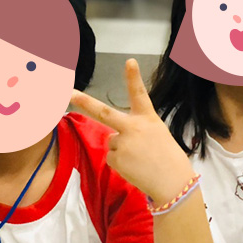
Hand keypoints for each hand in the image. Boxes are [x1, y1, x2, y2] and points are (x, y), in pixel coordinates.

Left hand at [71, 59, 193, 205]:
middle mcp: (134, 127)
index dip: (133, 77)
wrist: (173, 181)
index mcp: (148, 118)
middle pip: (104, 112)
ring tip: (140, 159)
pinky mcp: (116, 159)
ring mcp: (123, 143)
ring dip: (122, 150)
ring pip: (112, 142)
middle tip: (69, 93)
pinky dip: (121, 163)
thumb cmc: (169, 158)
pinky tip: (135, 167)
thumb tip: (113, 137)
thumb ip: (136, 130)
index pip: (139, 94)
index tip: (129, 61)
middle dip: (84, 102)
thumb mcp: (157, 135)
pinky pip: (112, 158)